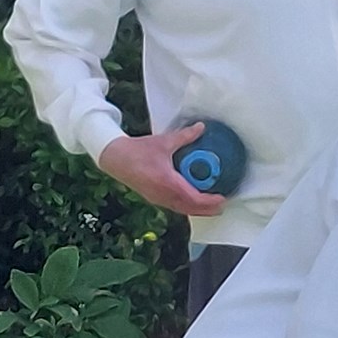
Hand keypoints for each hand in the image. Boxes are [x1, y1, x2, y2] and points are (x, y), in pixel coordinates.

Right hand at [96, 121, 223, 216]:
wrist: (115, 158)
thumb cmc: (137, 151)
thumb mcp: (164, 142)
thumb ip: (184, 136)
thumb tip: (201, 128)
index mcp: (168, 183)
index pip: (194, 198)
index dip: (210, 202)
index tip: (222, 198)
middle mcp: (164, 195)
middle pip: (191, 209)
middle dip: (208, 210)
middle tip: (222, 206)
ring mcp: (158, 199)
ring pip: (183, 209)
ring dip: (198, 210)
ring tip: (211, 206)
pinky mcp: (154, 198)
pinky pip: (175, 206)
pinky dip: (186, 206)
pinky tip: (192, 200)